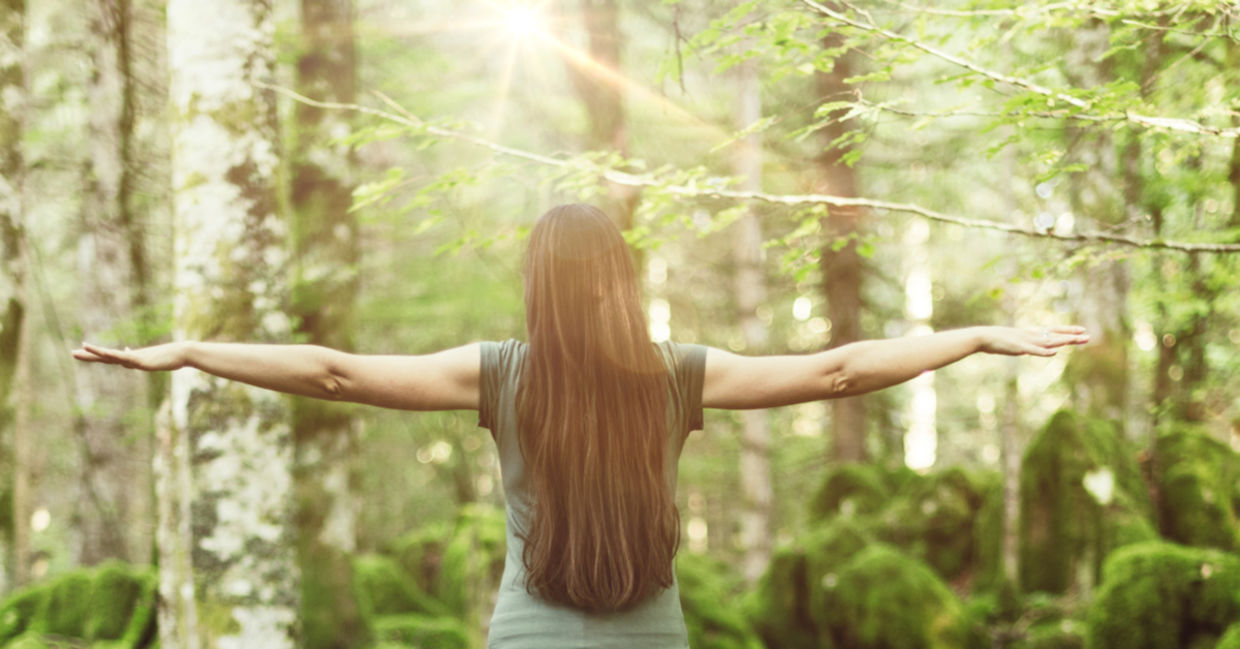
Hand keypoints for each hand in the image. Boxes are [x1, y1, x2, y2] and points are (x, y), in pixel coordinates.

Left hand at [72, 342, 189, 371]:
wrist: (182, 353)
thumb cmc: (172, 357)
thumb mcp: (157, 361)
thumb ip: (149, 360)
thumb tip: (144, 357)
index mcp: (133, 358)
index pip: (112, 357)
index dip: (99, 355)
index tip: (86, 350)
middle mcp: (130, 356)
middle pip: (105, 355)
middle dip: (89, 355)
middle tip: (72, 353)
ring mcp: (133, 358)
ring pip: (108, 355)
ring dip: (92, 353)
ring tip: (77, 351)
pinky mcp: (137, 360)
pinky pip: (119, 357)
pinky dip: (107, 354)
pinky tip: (100, 353)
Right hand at [978, 325, 1089, 356]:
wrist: (983, 337)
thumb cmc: (998, 340)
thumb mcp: (1016, 342)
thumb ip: (1027, 344)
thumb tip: (1033, 347)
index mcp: (1032, 333)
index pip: (1054, 331)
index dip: (1068, 330)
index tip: (1082, 330)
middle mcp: (1032, 335)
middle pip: (1055, 335)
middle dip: (1071, 336)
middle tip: (1088, 336)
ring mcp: (1026, 341)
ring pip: (1048, 341)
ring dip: (1063, 341)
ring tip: (1077, 340)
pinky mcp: (1018, 347)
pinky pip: (1034, 350)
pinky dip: (1044, 352)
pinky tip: (1054, 352)